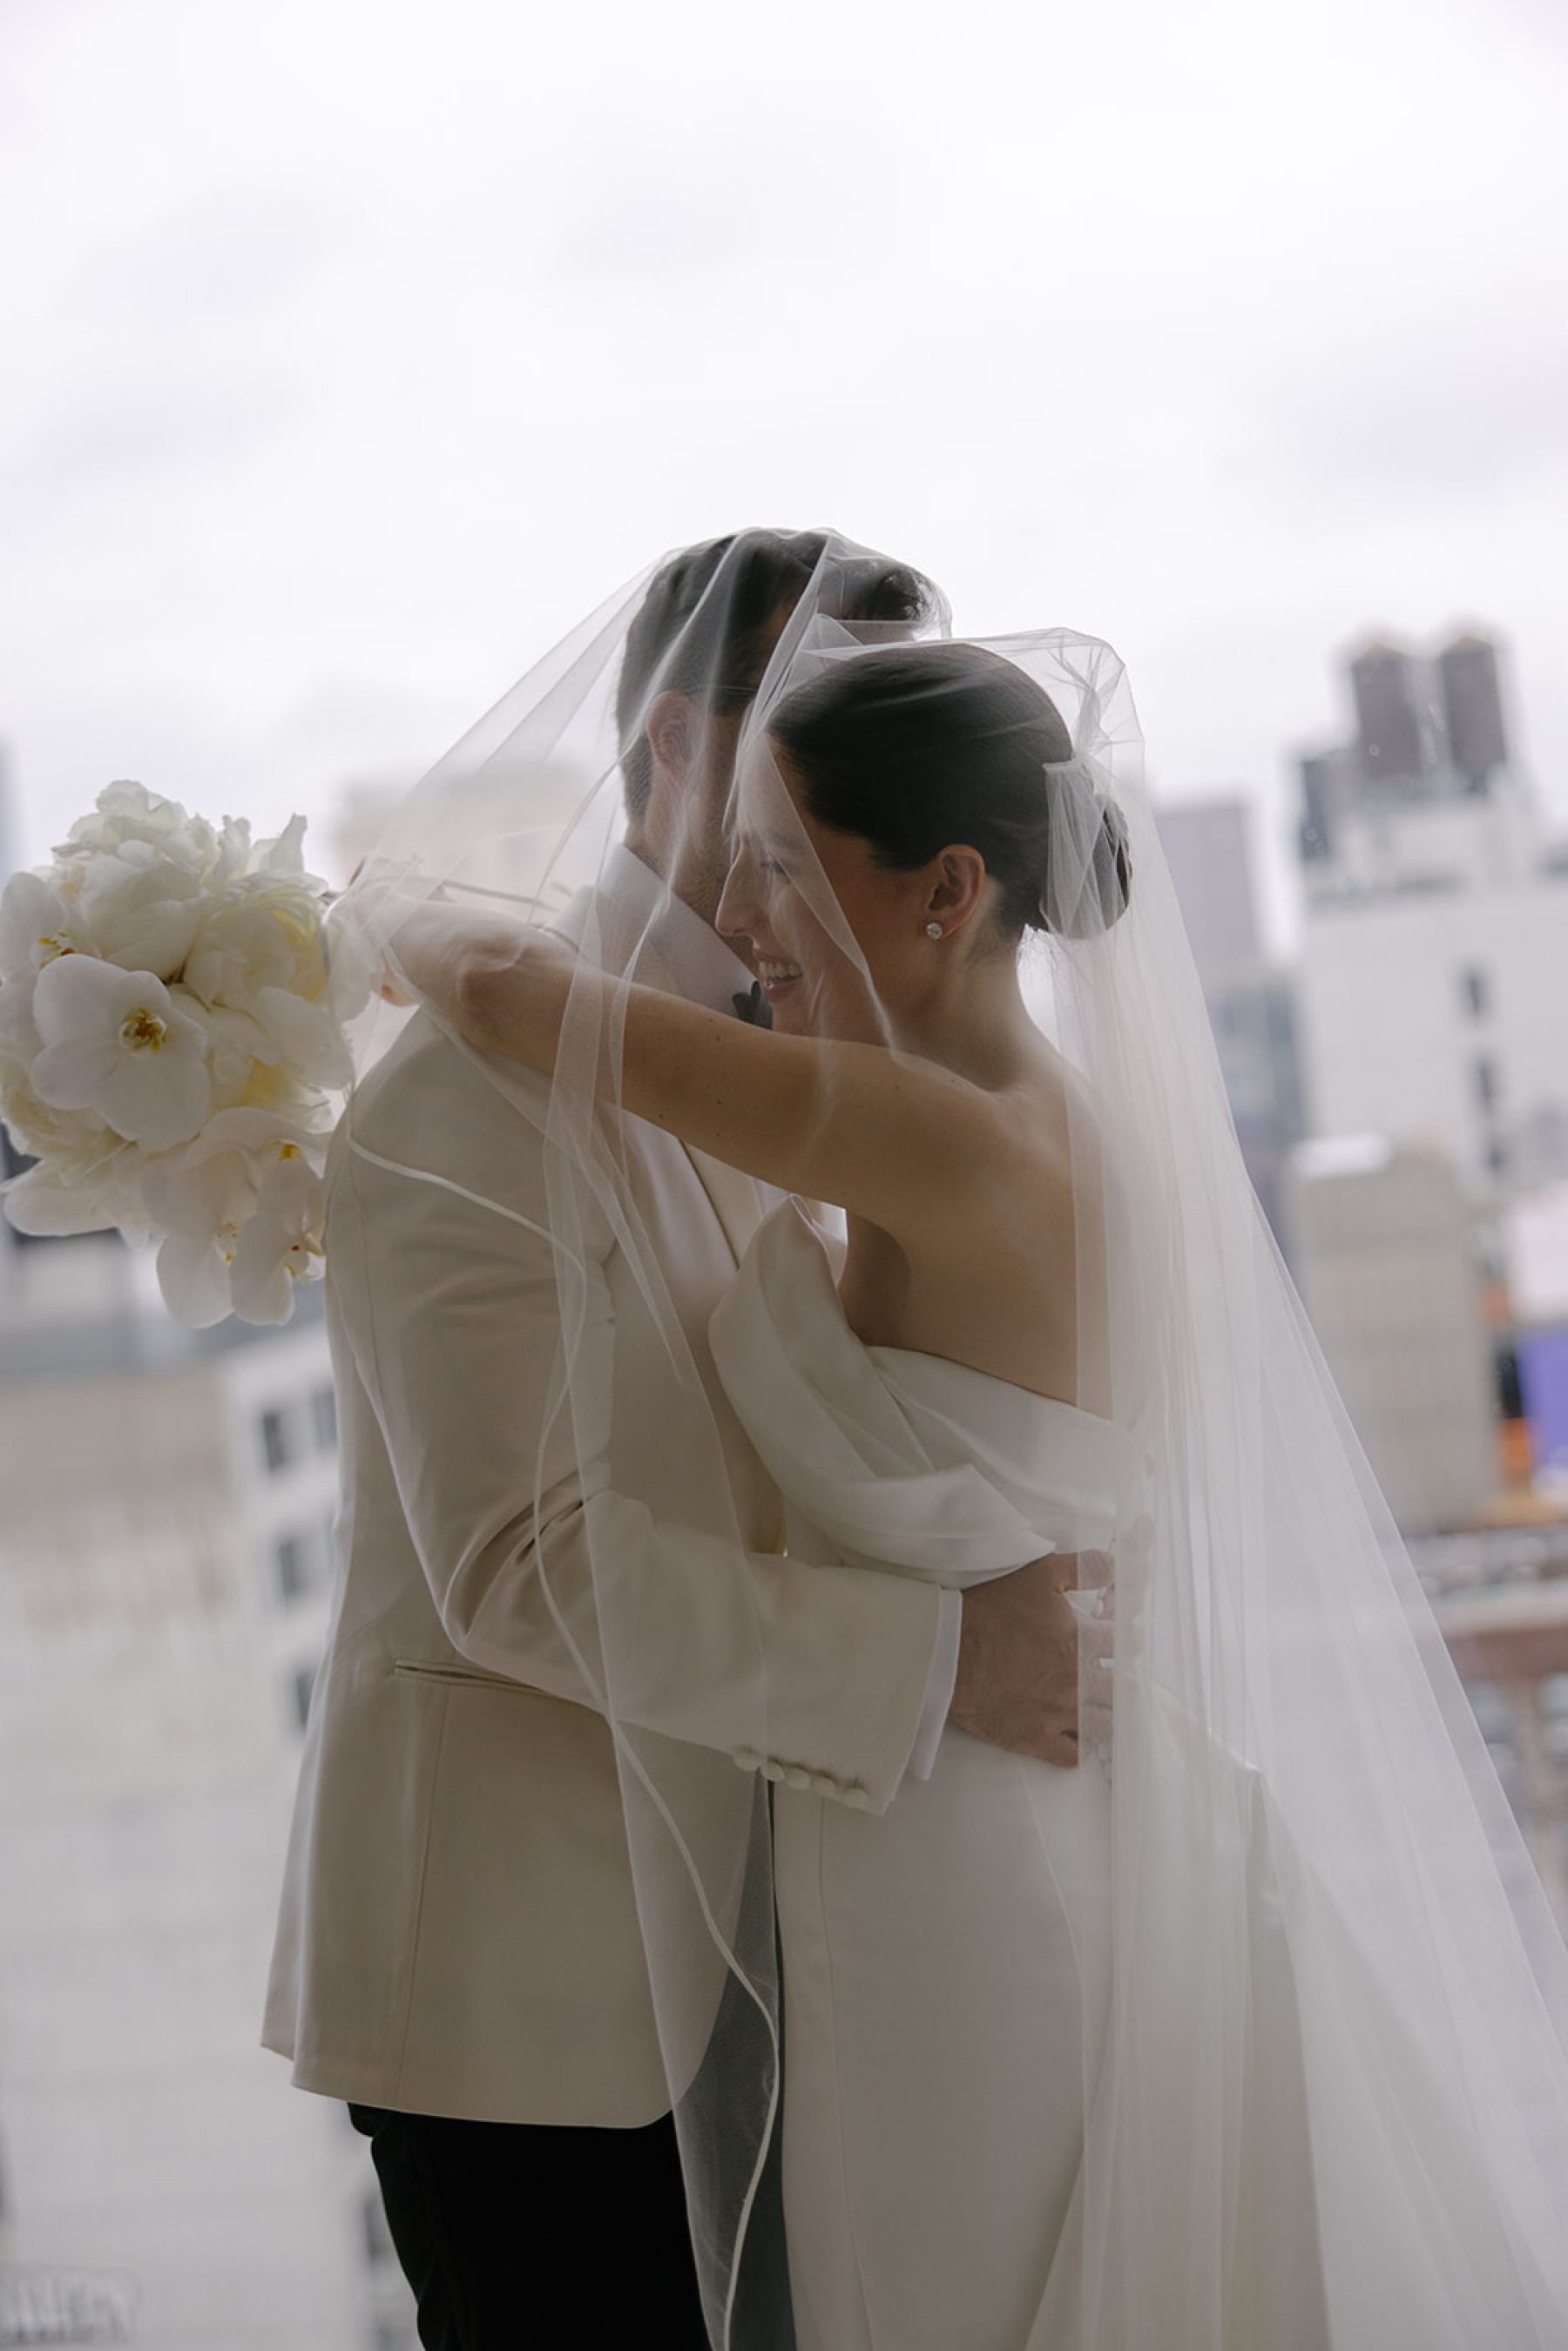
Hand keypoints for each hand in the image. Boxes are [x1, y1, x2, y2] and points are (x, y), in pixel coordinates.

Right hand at [948, 1552, 1113, 1769]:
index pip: (1124, 1642)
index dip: (1127, 1635)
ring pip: (1106, 1725)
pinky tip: (1081, 1733)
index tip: (1122, 1634)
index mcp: (1080, 1642)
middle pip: (1123, 1688)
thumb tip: (1117, 1567)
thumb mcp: (1040, 1573)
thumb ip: (1086, 1568)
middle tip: (1120, 1670)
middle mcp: (1075, 1682)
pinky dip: (1082, 1745)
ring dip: (1112, 1714)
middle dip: (1127, 1676)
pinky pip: (1073, 1755)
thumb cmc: (990, 1609)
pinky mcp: (1034, 1738)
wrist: (944, 1650)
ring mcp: (1056, 1715)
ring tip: (1107, 1704)